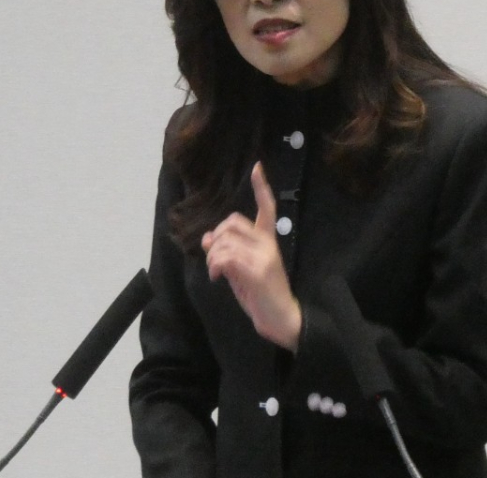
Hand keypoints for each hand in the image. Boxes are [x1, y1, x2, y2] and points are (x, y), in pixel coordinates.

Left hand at [202, 161, 301, 351]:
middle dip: (215, 237)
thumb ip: (227, 252)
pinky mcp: (257, 271)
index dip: (261, 187)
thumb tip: (206, 238)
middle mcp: (268, 244)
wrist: (281, 319)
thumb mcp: (241, 270)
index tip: (257, 167)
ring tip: (216, 272)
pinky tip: (216, 277)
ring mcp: (264, 257)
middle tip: (214, 258)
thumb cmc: (261, 296)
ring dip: (212, 256)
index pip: (267, 208)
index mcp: (268, 241)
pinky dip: (214, 265)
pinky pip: (226, 257)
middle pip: (232, 222)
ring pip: (225, 241)